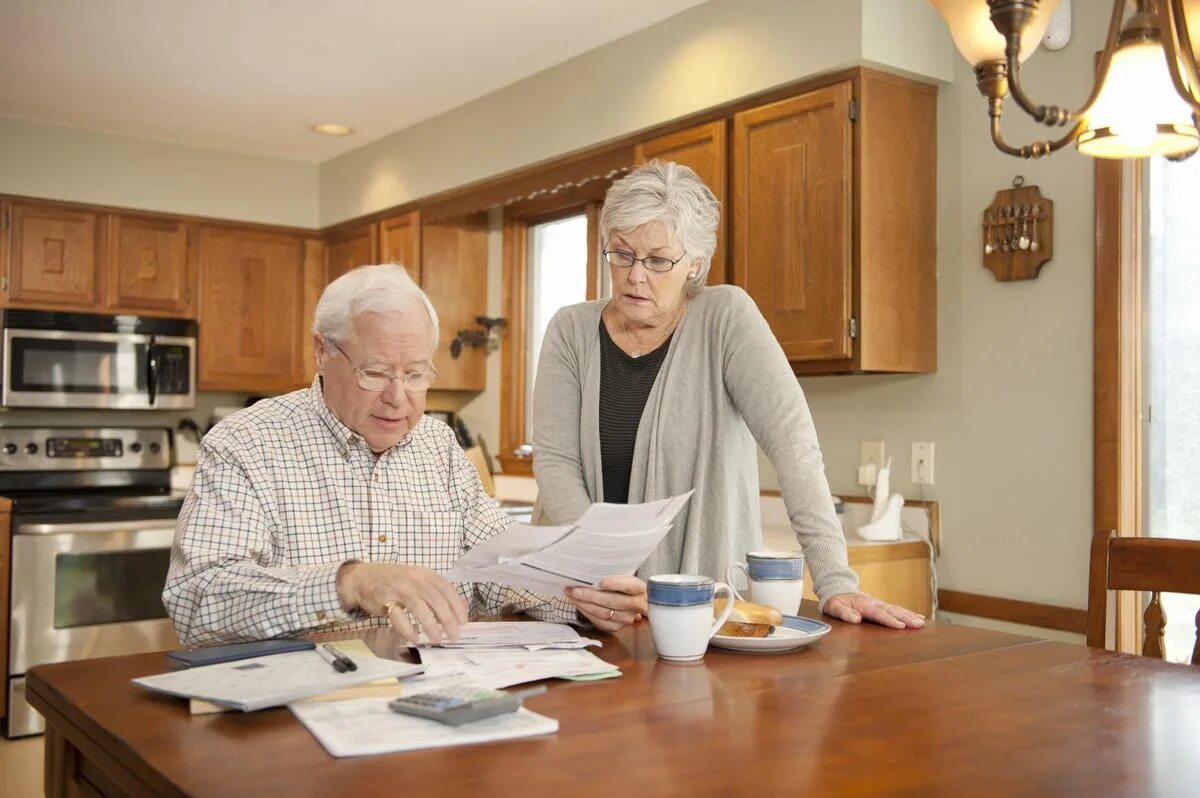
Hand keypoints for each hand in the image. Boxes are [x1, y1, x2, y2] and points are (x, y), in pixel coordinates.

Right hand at [337, 562, 468, 644]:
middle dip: (447, 619)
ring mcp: (399, 589)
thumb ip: (438, 592)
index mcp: (426, 575)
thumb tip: (462, 607)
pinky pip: (398, 616)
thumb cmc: (395, 581)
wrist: (364, 577)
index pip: (447, 589)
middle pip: (436, 600)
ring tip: (437, 639)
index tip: (463, 622)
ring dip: (430, 626)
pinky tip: (415, 638)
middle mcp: (414, 580)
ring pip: (419, 608)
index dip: (457, 606)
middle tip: (454, 635)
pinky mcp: (384, 600)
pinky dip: (408, 628)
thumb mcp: (419, 580)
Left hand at [565, 575, 647, 631]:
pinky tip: (578, 604)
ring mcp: (627, 618)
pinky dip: (586, 612)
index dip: (616, 584)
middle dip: (591, 596)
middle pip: (613, 602)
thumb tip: (590, 569)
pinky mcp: (616, 627)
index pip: (629, 586)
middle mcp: (636, 605)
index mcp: (639, 588)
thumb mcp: (622, 575)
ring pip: (604, 613)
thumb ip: (611, 573)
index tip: (602, 582)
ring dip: (584, 604)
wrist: (630, 599)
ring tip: (572, 595)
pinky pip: (599, 622)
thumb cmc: (622, 583)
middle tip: (576, 589)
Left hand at [823, 592, 924, 628]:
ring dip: (910, 616)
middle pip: (891, 611)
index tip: (901, 626)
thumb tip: (856, 619)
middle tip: (919, 624)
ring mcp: (879, 604)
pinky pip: (897, 610)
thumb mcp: (834, 607)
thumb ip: (844, 613)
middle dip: (906, 618)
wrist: (838, 588)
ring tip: (922, 622)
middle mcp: (874, 603)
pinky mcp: (882, 606)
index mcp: (862, 605)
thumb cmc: (835, 601)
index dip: (889, 620)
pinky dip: (909, 613)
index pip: (878, 614)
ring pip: (897, 610)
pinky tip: (920, 617)